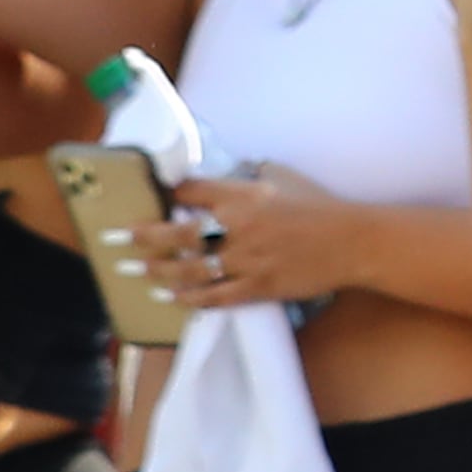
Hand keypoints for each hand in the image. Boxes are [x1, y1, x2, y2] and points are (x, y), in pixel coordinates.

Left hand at [136, 165, 346, 309]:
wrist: (356, 242)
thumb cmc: (321, 205)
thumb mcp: (282, 176)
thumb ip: (250, 174)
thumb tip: (229, 173)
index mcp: (241, 195)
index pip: (188, 192)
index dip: (165, 196)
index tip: (146, 201)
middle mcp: (237, 227)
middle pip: (176, 233)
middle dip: (141, 237)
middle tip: (115, 240)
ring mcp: (248, 260)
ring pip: (190, 269)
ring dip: (158, 270)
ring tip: (136, 271)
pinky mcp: (261, 286)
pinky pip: (217, 296)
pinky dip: (191, 298)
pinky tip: (172, 297)